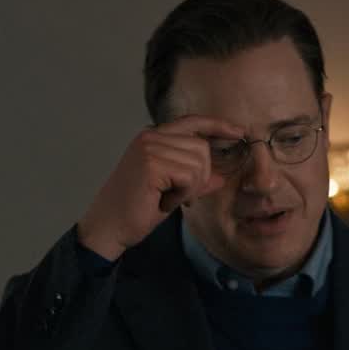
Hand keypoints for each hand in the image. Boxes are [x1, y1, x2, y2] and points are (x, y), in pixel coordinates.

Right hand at [75, 114, 243, 260]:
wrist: (109, 227)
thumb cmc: (136, 210)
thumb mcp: (172, 192)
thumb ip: (195, 179)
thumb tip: (220, 176)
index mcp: (152, 137)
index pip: (192, 122)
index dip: (217, 125)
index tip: (239, 132)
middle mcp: (150, 136)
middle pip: (201, 147)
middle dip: (200, 177)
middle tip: (180, 197)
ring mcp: (149, 147)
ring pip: (199, 162)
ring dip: (190, 189)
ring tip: (168, 199)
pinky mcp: (151, 163)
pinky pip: (190, 177)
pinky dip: (184, 195)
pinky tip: (165, 202)